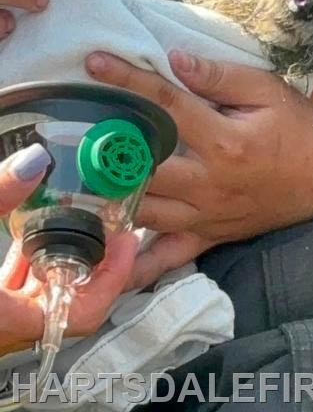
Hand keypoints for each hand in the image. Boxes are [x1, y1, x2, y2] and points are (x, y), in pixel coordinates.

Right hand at [0, 144, 137, 355]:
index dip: (113, 278)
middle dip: (96, 262)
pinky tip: (32, 230)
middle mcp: (8, 326)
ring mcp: (0, 315)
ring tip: (83, 219)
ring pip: (46, 293)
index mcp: (9, 320)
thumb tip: (34, 160)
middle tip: (112, 222)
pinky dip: (33, 262)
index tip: (125, 239)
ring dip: (66, 260)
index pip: (84, 312)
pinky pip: (20, 288)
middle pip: (72, 299)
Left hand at [86, 50, 312, 287]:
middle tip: (78, 124)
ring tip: (83, 173)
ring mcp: (208, 216)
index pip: (165, 105)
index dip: (127, 80)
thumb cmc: (297, 124)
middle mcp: (210, 183)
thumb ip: (218, 77)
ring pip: (147, 210)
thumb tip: (174, 60)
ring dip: (113, 194)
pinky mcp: (212, 236)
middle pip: (144, 165)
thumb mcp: (266, 90)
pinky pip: (171, 258)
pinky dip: (141, 264)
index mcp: (224, 142)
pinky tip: (111, 261)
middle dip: (107, 144)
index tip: (94, 62)